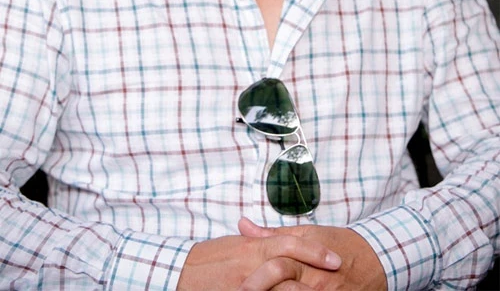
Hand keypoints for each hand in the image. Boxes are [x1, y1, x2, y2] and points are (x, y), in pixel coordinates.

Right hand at [177, 229, 340, 290]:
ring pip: (282, 288)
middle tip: (338, 274)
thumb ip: (258, 240)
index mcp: (254, 248)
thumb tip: (276, 237)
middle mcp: (253, 265)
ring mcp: (248, 284)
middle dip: (316, 272)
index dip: (315, 251)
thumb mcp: (235, 246)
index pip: (291, 244)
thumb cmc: (207, 260)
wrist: (179, 274)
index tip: (335, 258)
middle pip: (291, 266)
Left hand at [238, 218, 386, 289]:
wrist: (375, 258)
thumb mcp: (306, 233)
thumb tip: (242, 224)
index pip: (278, 266)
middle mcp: (316, 279)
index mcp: (305, 257)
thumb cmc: (337, 243)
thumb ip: (272, 234)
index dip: (256, 278)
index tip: (237, 286)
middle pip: (285, 289)